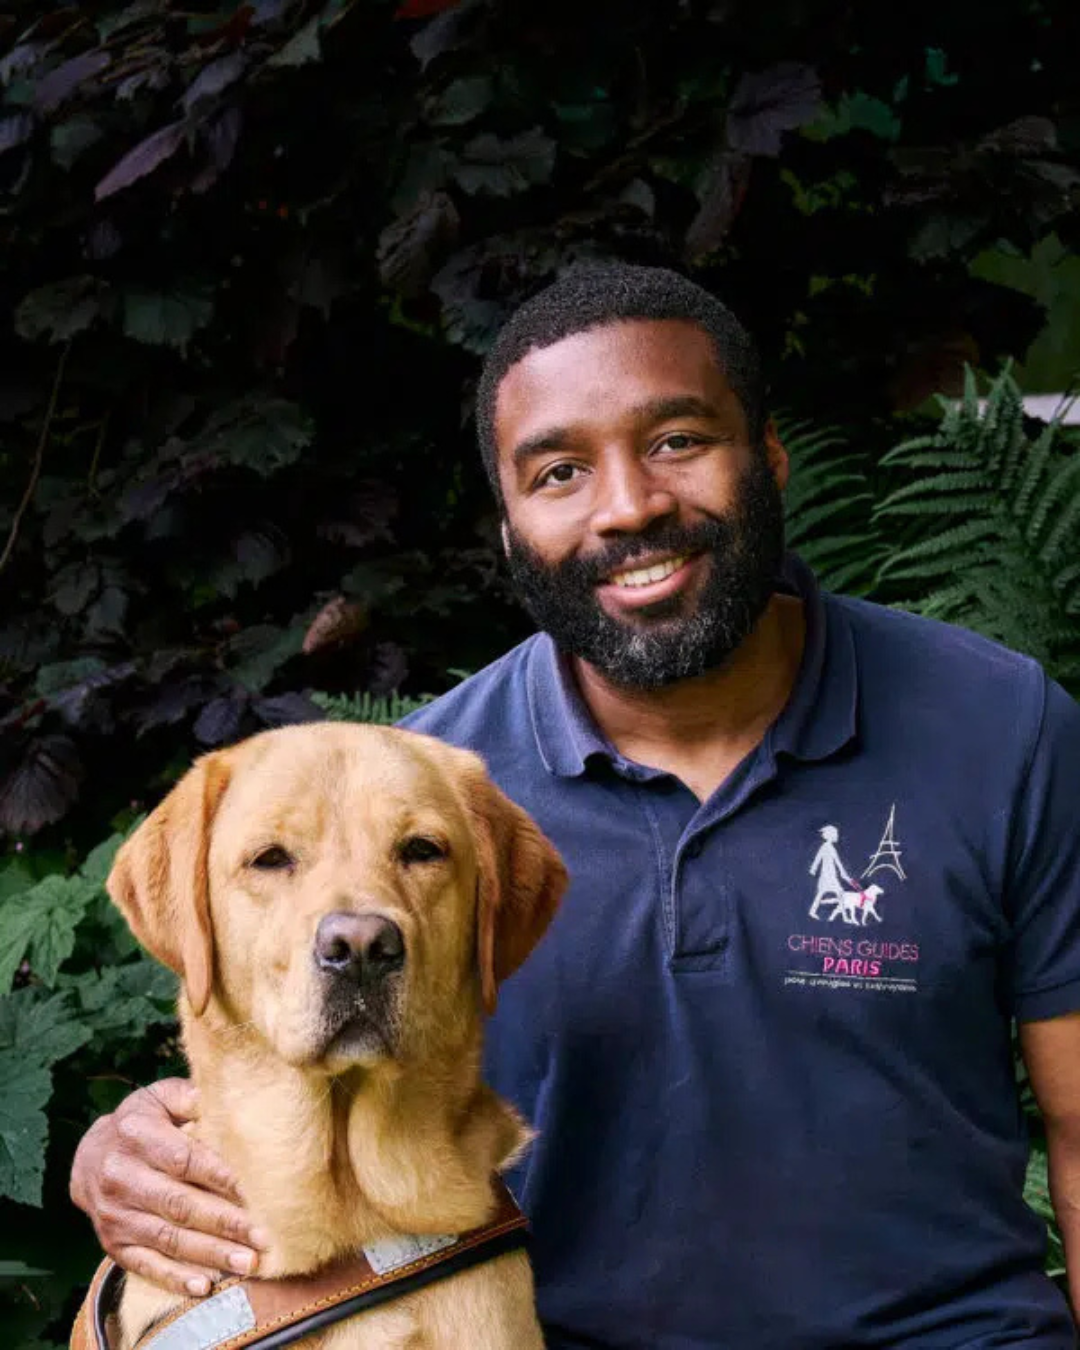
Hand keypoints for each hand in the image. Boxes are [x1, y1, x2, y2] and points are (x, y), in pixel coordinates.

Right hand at [70, 1078, 268, 1295]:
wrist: (90, 1156)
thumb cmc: (142, 1122)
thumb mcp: (161, 1097)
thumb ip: (192, 1097)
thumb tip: (231, 1099)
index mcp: (137, 1135)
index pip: (184, 1159)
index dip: (220, 1176)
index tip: (256, 1191)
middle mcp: (122, 1176)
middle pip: (179, 1205)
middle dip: (225, 1222)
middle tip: (263, 1236)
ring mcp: (115, 1214)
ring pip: (167, 1238)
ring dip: (210, 1254)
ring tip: (247, 1263)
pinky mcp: (113, 1243)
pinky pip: (145, 1264)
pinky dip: (175, 1277)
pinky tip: (205, 1285)